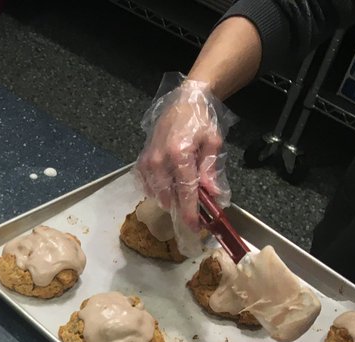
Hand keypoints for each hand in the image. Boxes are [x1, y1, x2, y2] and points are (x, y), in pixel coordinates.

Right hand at [136, 77, 233, 238]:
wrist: (183, 102)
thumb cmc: (201, 120)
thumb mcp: (213, 142)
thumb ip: (210, 170)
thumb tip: (212, 194)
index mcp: (179, 154)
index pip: (184, 191)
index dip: (189, 212)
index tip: (195, 227)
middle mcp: (159, 160)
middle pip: (168, 196)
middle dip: (180, 207)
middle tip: (194, 211)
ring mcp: (147, 162)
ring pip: (156, 193)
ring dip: (170, 199)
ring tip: (183, 195)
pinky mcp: (141, 162)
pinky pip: (148, 185)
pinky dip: (159, 190)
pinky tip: (170, 186)